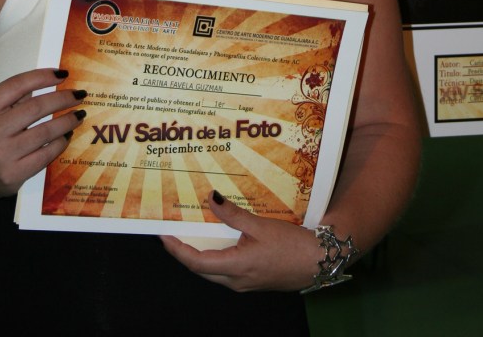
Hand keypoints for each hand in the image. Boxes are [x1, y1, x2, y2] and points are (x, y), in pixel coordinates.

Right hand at [0, 68, 86, 207]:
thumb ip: (18, 98)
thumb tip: (55, 79)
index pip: (16, 85)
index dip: (43, 77)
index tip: (63, 74)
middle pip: (36, 107)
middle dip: (63, 98)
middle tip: (79, 94)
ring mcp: (2, 155)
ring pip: (45, 131)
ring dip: (68, 120)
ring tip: (79, 114)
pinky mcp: (14, 174)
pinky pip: (47, 153)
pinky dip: (62, 142)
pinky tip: (68, 135)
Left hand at [160, 190, 320, 291]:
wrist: (318, 262)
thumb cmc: (291, 245)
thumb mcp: (261, 225)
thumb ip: (233, 214)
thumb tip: (211, 199)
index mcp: (236, 268)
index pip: (196, 262)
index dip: (177, 249)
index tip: (163, 235)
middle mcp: (235, 280)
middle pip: (201, 268)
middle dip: (184, 251)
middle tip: (173, 231)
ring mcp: (243, 283)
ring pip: (212, 269)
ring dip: (200, 252)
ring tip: (191, 231)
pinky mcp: (251, 280)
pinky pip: (225, 269)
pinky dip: (216, 254)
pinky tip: (218, 238)